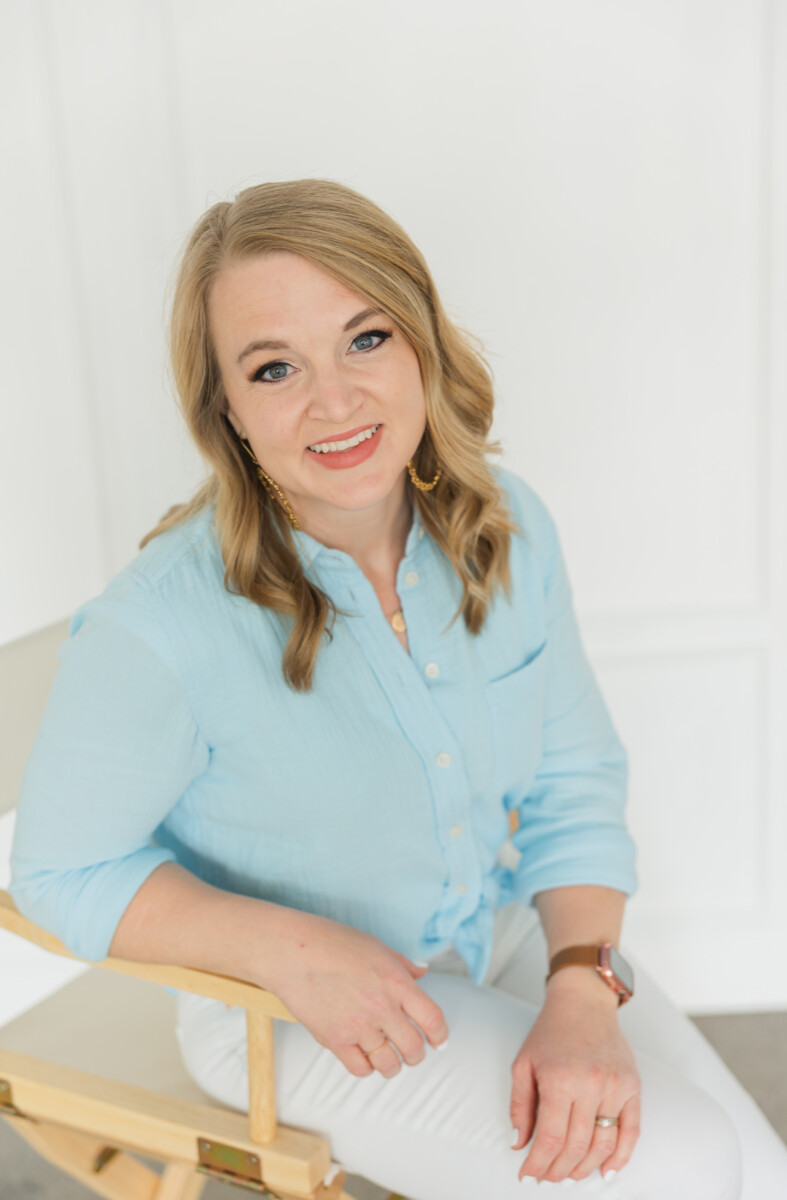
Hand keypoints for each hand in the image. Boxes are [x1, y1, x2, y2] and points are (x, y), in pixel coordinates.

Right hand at [260, 910, 449, 1078]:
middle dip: (416, 1054)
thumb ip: (403, 964)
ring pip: (389, 1064)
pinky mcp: (335, 1040)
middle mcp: (382, 1007)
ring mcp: (358, 1026)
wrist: (292, 952)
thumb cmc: (333, 943)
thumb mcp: (376, 946)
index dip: (440, 1035)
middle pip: (413, 1048)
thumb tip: (423, 973)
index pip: (433, 1019)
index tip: (438, 1040)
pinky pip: (360, 1068)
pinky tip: (364, 1056)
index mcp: (396, 982)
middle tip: (412, 1052)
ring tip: (389, 1058)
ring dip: (393, 1065)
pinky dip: (366, 1067)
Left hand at [510, 969, 640, 1183]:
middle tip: (548, 1179)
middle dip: (558, 1171)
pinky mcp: (633, 1087)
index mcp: (559, 1080)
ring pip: (603, 1144)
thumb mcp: (523, 1064)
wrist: (583, 1003)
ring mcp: (615, 1087)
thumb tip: (519, 1145)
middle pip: (576, 1147)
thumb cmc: (550, 1033)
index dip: (538, 1165)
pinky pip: (631, 1132)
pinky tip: (607, 1172)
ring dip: (586, 1169)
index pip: (550, 1139)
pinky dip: (621, 1157)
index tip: (528, 1175)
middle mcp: (590, 1085)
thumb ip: (520, 1107)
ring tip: (570, 1177)